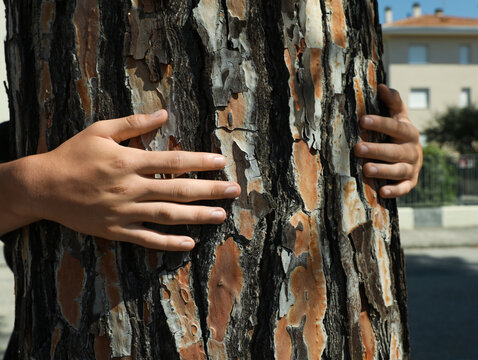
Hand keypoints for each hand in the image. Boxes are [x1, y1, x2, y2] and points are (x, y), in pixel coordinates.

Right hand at [2, 110, 239, 249]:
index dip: (200, 161)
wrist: (42, 187)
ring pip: (168, 215)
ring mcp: (124, 211)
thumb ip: (133, 123)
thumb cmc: (72, 154)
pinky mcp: (116, 230)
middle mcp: (131, 187)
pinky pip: (147, 239)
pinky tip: (189, 243)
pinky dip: (169, 243)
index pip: (173, 161)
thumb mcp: (100, 130)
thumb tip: (164, 113)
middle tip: (234, 191)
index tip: (221, 162)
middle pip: (178, 189)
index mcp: (128, 161)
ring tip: (221, 215)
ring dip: (197, 216)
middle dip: (210, 190)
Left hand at [354, 84, 422, 197]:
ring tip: (366, 169)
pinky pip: (404, 188)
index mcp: (408, 132)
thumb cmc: (398, 133)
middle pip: (395, 150)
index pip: (395, 126)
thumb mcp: (398, 116)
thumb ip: (392, 102)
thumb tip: (381, 86)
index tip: (362, 120)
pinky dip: (394, 191)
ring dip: (383, 170)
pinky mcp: (410, 183)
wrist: (413, 156)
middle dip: (376, 149)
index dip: (380, 123)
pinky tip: (382, 192)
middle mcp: (412, 150)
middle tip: (357, 148)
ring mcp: (412, 168)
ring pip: (398, 170)